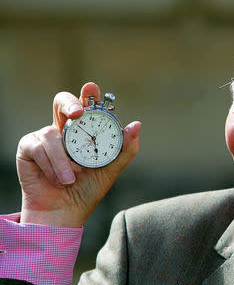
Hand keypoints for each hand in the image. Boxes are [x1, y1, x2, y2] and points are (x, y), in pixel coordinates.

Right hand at [16, 82, 140, 226]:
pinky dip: (51, 165)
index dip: (88, 94)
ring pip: (52, 133)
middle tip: (78, 113)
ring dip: (64, 159)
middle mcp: (63, 130)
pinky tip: (57, 179)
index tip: (92, 88)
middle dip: (70, 102)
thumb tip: (136, 124)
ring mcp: (44, 138)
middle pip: (62, 102)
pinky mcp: (28, 148)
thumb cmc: (87, 190)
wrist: (65, 213)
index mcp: (83, 131)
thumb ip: (124, 148)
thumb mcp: (110, 170)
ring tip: (72, 178)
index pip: (86, 106)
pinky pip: (39, 148)